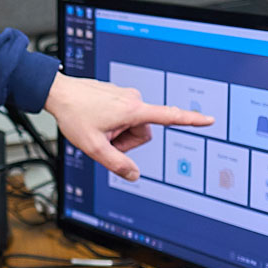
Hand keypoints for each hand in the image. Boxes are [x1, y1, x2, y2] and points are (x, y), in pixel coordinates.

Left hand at [44, 73, 214, 180]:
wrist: (58, 93)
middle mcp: (133, 99)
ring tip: (97, 127)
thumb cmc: (74, 115)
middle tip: (103, 138)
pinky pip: (122, 117)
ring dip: (118, 133)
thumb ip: (116, 164)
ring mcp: (125, 96)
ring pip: (132, 126)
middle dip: (126, 141)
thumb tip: (134, 175)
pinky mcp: (118, 95)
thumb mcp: (93, 147)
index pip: (168, 117)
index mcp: (132, 110)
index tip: (209, 119)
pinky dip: (112, 123)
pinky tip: (94, 119)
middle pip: (143, 133)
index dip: (191, 120)